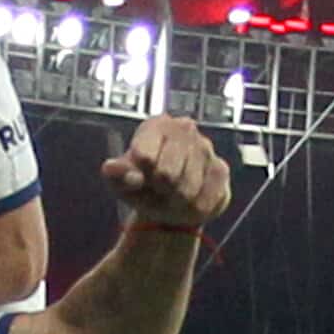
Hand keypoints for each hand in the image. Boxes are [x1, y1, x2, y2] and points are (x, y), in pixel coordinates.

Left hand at [100, 113, 229, 233]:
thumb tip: (112, 168)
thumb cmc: (142, 187)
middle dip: (160, 190)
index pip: (144, 156)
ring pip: (187, 190)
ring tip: (173, 195)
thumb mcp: (120, 182)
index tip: (141, 176)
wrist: (171, 204)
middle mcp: (184, 129)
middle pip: (167, 175)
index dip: (140, 176)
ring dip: (176, 201)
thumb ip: (116, 174)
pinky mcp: (221, 169)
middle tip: (159, 189)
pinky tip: (190, 199)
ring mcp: (205, 147)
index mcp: (156, 126)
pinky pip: (204, 200)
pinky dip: (193, 208)